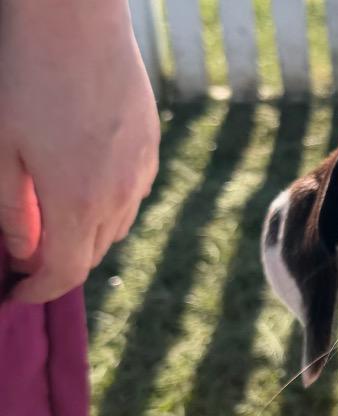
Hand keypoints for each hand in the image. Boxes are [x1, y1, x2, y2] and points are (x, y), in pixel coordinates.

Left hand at [0, 0, 159, 302]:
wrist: (76, 16)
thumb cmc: (23, 72)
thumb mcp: (0, 144)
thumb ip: (10, 209)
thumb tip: (22, 253)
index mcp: (76, 203)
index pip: (63, 273)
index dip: (36, 291)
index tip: (15, 293)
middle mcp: (116, 198)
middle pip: (90, 255)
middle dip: (58, 265)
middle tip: (27, 258)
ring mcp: (138, 174)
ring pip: (113, 228)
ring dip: (83, 236)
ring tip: (54, 218)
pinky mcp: (149, 150)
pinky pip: (130, 196)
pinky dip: (106, 206)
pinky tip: (84, 181)